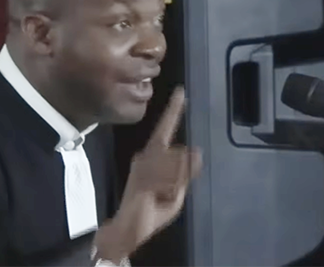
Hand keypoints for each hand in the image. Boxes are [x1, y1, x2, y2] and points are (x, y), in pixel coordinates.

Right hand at [94, 87, 202, 261]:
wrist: (127, 231)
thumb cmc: (152, 211)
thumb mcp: (176, 194)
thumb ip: (185, 174)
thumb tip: (196, 152)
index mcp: (153, 157)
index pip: (165, 130)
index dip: (173, 111)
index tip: (181, 92)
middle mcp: (145, 157)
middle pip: (174, 155)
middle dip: (178, 175)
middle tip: (167, 193)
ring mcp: (142, 168)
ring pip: (173, 167)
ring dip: (173, 186)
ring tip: (160, 200)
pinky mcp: (141, 180)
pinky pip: (166, 179)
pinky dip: (168, 190)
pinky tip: (159, 198)